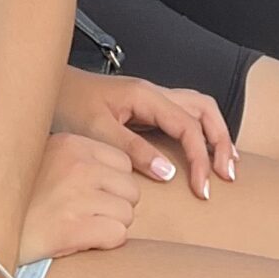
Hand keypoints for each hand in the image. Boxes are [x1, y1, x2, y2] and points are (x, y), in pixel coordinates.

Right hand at [20, 131, 141, 261]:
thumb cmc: (21, 196)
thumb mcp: (45, 158)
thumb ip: (77, 157)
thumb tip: (113, 170)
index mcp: (71, 144)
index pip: (123, 162)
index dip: (114, 182)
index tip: (98, 193)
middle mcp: (77, 165)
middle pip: (130, 189)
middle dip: (118, 205)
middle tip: (93, 213)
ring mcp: (76, 196)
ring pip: (127, 214)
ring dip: (112, 224)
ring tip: (86, 226)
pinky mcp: (73, 228)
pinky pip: (117, 235)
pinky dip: (106, 241)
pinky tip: (85, 239)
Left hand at [53, 67, 237, 198]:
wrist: (51, 88)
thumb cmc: (69, 104)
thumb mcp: (98, 130)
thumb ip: (133, 149)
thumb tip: (169, 172)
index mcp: (145, 95)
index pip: (187, 125)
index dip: (200, 157)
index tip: (202, 188)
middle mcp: (153, 93)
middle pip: (203, 109)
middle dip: (220, 140)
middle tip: (227, 175)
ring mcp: (151, 99)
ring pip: (197, 109)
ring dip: (215, 134)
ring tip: (226, 165)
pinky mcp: (146, 109)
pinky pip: (183, 117)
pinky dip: (200, 134)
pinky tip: (202, 154)